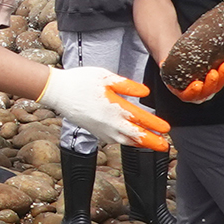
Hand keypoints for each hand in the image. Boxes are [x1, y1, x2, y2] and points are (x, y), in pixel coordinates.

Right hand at [37, 66, 170, 151]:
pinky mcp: (95, 132)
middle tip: (164, 146)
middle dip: (152, 142)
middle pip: (135, 136)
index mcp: (115, 108)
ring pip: (125, 141)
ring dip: (139, 144)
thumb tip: (144, 92)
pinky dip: (125, 142)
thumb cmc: (80, 81)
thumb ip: (127, 85)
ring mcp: (101, 129)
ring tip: (150, 145)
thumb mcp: (106, 77)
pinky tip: (129, 140)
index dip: (155, 125)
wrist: (57, 92)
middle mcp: (110, 122)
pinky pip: (114, 140)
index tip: (166, 129)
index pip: (140, 119)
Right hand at [170, 58, 223, 103]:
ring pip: (218, 85)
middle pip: (207, 91)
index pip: (188, 96)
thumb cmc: (174, 64)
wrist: (181, 61)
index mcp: (183, 92)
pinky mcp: (218, 80)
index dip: (193, 91)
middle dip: (212, 82)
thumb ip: (165, 65)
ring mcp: (209, 87)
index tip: (196, 84)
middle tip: (214, 72)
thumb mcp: (166, 66)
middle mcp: (198, 93)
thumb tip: (164, 62)